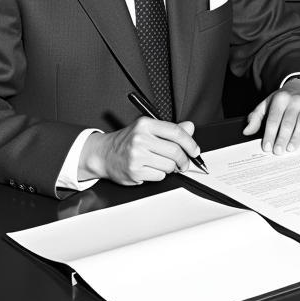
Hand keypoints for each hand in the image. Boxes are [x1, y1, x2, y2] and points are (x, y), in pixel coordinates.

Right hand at [80, 118, 199, 185]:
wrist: (103, 154)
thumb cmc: (128, 141)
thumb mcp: (148, 129)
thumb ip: (170, 129)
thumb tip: (190, 127)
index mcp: (146, 124)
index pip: (176, 132)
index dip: (190, 143)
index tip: (195, 151)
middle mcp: (140, 138)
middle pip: (175, 151)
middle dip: (184, 160)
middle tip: (184, 163)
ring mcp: (136, 156)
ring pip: (169, 165)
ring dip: (171, 168)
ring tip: (162, 164)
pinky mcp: (134, 171)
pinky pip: (159, 176)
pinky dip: (160, 175)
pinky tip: (151, 169)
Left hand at [243, 79, 299, 152]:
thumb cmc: (283, 100)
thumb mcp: (267, 104)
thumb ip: (256, 117)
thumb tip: (247, 131)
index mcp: (281, 98)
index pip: (274, 118)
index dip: (270, 134)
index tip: (267, 147)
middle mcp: (295, 101)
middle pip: (288, 122)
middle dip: (282, 138)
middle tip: (278, 151)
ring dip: (296, 137)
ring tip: (290, 149)